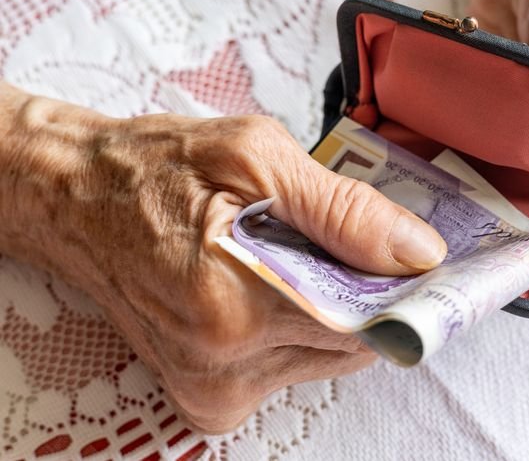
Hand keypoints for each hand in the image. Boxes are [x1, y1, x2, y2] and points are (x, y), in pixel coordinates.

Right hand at [0, 87, 446, 432]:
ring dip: (330, 308)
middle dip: (364, 292)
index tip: (419, 261)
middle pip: (353, 343)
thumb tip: (416, 252)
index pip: (365, 320)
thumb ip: (343, 210)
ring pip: (328, 358)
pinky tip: (270, 287)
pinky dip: (301, 329)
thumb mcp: (255, 158)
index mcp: (233, 304)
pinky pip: (294, 368)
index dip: (401, 288)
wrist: (81, 201)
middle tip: (341, 240)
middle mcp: (223, 365)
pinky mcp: (210, 399)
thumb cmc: (157, 170)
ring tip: (289, 257)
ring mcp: (214, 390)